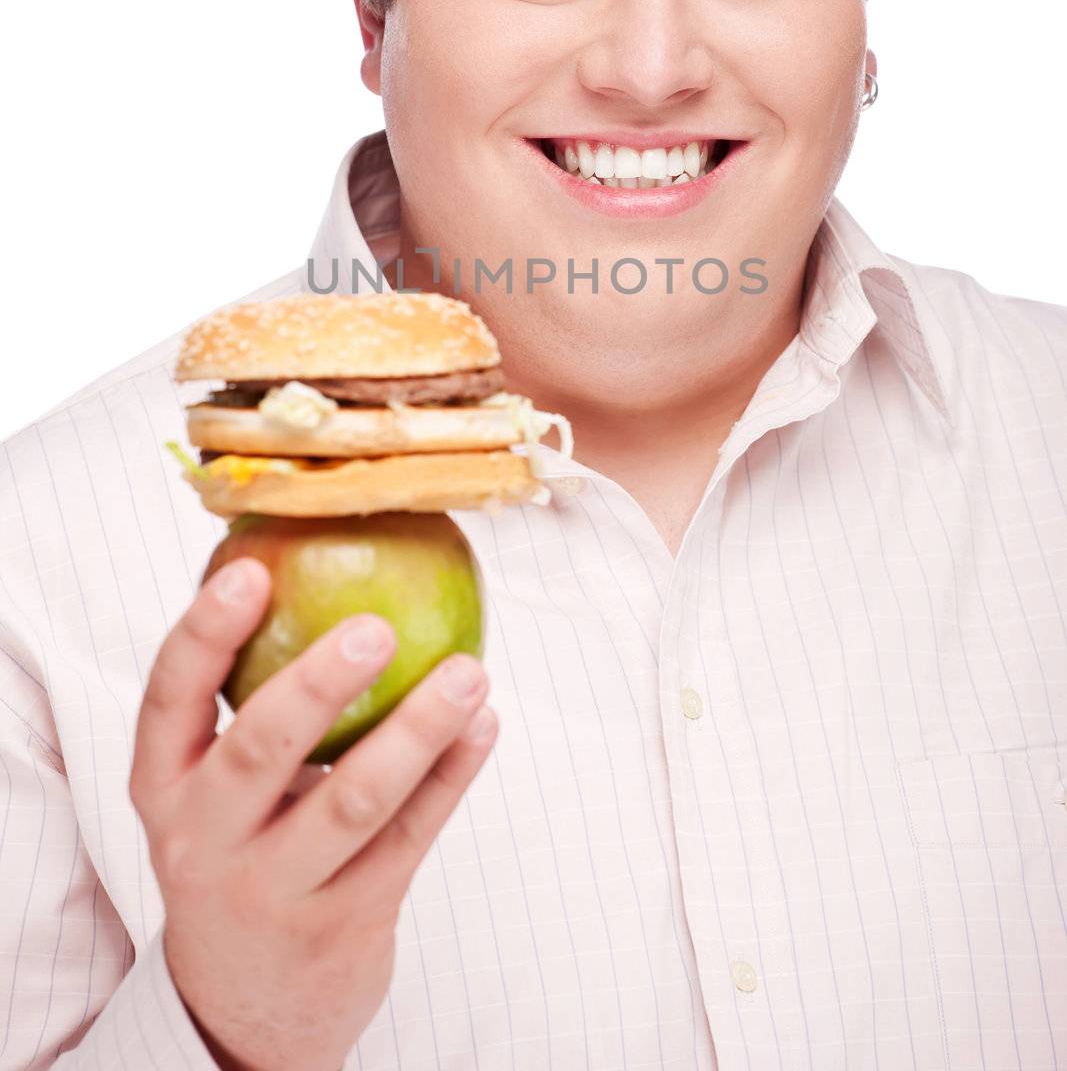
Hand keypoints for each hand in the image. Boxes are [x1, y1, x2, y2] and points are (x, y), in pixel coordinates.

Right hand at [129, 556, 496, 1070]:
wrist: (245, 1004)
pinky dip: (453, 775)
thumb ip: (246, 693)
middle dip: (316, 684)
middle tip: (374, 626)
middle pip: (259, 750)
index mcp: (163, 784)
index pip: (169, 698)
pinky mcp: (345, 923)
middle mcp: (205, 839)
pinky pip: (411, 836)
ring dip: (418, 729)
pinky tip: (485, 724)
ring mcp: (274, 889)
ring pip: (354, 800)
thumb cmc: (239, 843)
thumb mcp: (210, 784)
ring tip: (469, 671)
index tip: (251, 570)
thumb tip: (306, 548)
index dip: (205, 632)